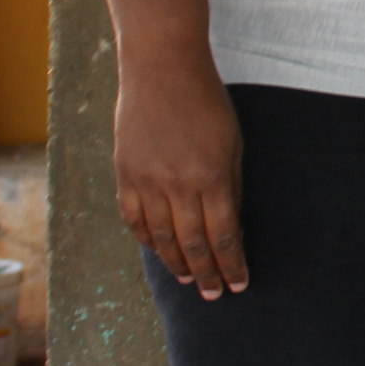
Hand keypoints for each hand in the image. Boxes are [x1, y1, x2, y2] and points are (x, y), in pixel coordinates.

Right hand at [114, 50, 248, 297]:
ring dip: (177, 264)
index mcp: (212, 176)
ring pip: (161, 238)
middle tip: (216, 295)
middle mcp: (177, 185)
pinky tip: (159, 252)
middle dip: (207, 274)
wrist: (162, 70)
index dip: (232, 264)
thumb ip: (230, 186)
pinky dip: (147, 241)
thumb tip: (229, 226)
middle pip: (193, 244)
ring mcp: (146, 181)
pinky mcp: (124, 174)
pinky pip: (134, 219)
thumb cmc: (207, 103)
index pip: (223, 235)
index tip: (240, 284)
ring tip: (191, 280)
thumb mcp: (233, 143)